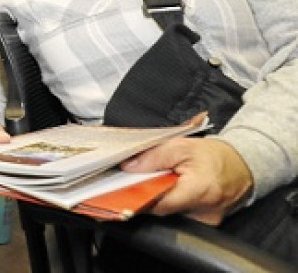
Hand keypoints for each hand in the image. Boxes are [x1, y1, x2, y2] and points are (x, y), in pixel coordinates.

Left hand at [121, 137, 253, 224]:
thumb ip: (154, 156)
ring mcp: (206, 220)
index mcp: (200, 190)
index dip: (139, 195)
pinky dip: (174, 202)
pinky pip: (181, 215)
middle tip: (144, 180)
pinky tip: (175, 190)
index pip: (159, 203)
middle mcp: (205, 211)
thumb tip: (129, 167)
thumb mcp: (182, 146)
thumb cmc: (216, 155)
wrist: (245, 164)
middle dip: (150, 194)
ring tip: (163, 182)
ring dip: (162, 198)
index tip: (124, 189)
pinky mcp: (206, 223)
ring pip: (171, 213)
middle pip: (163, 209)